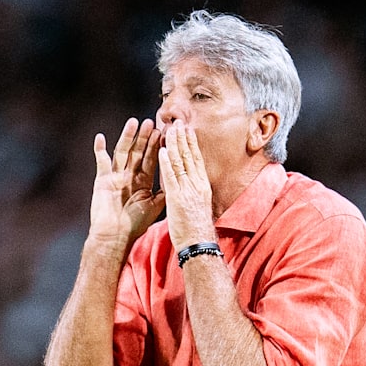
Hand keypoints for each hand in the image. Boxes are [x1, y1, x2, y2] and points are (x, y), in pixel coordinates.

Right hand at [89, 118, 164, 245]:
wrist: (116, 237)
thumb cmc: (135, 224)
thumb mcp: (156, 206)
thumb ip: (165, 191)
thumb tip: (180, 179)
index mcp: (142, 182)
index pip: (151, 160)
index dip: (157, 146)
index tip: (165, 132)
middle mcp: (129, 176)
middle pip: (137, 152)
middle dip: (144, 138)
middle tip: (152, 122)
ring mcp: (115, 177)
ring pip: (122, 152)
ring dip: (127, 137)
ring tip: (133, 122)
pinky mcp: (102, 180)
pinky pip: (101, 162)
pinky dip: (99, 150)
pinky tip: (101, 137)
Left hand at [158, 120, 214, 249]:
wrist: (198, 243)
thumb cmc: (197, 228)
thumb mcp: (199, 205)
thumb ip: (194, 191)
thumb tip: (190, 183)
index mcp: (202, 185)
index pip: (197, 159)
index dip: (191, 143)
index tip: (187, 130)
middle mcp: (197, 184)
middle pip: (190, 156)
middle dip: (183, 138)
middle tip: (178, 122)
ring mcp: (187, 190)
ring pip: (180, 162)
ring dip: (174, 144)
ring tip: (169, 129)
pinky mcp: (176, 197)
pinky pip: (170, 176)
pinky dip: (166, 162)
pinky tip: (162, 150)